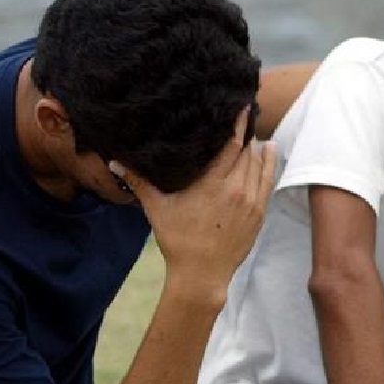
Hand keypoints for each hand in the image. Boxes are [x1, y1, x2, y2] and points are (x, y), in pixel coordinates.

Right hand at [111, 107, 276, 289]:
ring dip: (258, 148)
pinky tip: (269, 152)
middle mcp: (237, 189)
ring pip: (259, 166)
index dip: (237, 125)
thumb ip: (138, 181)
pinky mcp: (258, 215)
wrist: (202, 275)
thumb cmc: (178, 241)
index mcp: (214, 183)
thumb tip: (113, 161)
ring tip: (255, 132)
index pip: (231, 145)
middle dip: (246, 134)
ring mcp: (251, 203)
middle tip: (244, 117)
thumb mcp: (157, 208)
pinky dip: (268, 166)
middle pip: (247, 152)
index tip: (240, 108)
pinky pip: (267, 182)